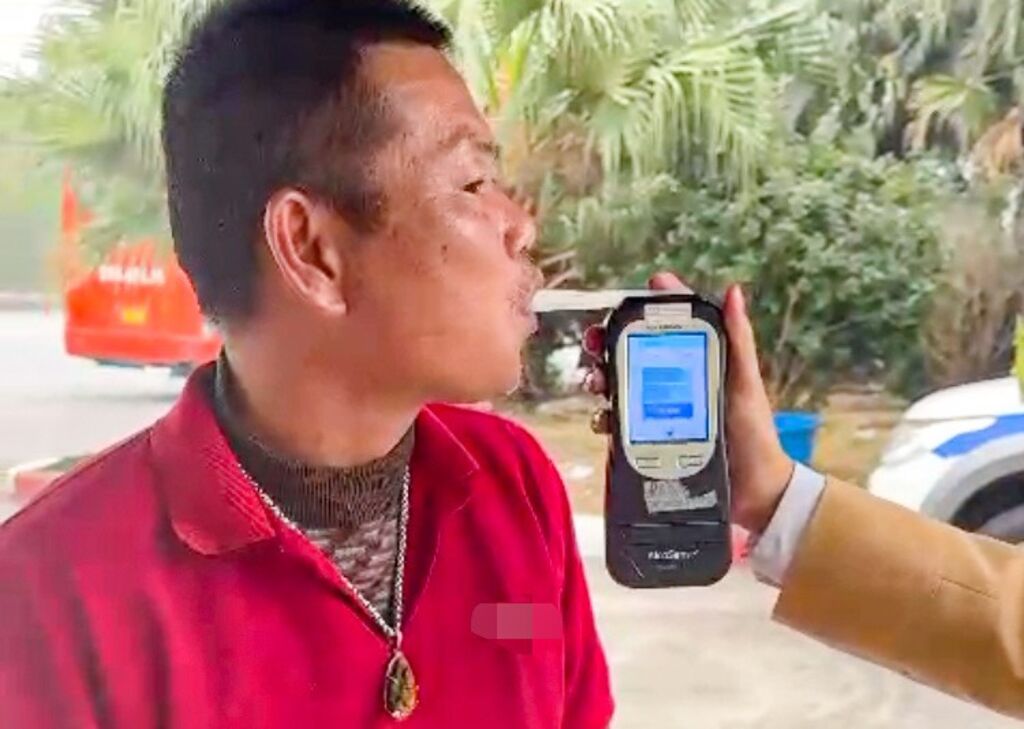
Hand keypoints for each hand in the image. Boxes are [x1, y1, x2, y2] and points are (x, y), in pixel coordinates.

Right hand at [583, 273, 794, 532]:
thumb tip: (733, 291)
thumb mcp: (744, 382)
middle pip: (630, 356)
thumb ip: (737, 339)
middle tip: (593, 344)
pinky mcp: (647, 443)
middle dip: (606, 346)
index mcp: (695, 365)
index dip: (642, 313)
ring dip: (599, 378)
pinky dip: (603, 418)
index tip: (622, 304)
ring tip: (594, 382)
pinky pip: (618, 425)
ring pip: (617, 387)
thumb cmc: (755, 433)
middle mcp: (672, 385)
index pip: (665, 330)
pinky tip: (602, 420)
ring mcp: (657, 413)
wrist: (752, 493)